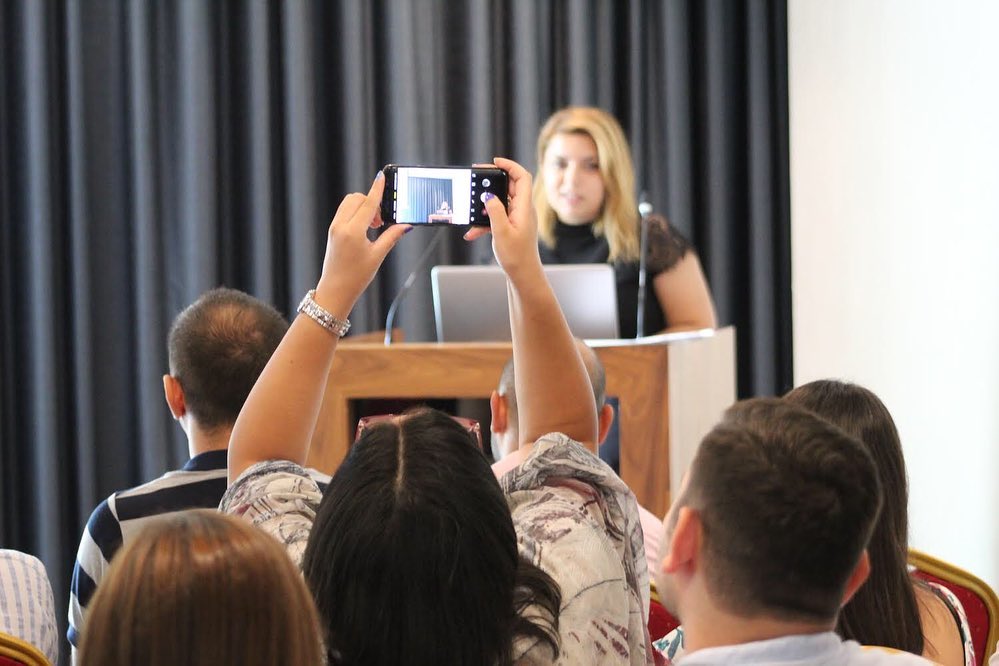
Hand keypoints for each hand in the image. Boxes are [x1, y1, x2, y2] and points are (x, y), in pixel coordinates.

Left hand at [315, 172, 410, 315]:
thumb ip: (392, 236)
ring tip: (374, 225)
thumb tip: (405, 225)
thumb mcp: (378, 256)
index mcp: (353, 232)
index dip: (377, 189)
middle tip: (381, 220)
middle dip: (371, 202)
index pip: (367, 203)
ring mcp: (334, 227)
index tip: (381, 176)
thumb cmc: (356, 277)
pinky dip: (356, 213)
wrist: (335, 290)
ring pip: (349, 203)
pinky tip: (365, 228)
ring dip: (363, 207)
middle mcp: (341, 226)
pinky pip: (344, 212)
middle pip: (356, 199)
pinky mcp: (333, 231)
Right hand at [464, 157, 542, 280]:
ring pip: (500, 202)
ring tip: (472, 206)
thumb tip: (487, 194)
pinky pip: (496, 217)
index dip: (510, 165)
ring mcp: (517, 218)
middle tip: (477, 177)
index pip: (522, 177)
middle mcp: (523, 210)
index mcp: (524, 208)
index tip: (494, 162)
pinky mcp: (511, 226)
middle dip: (492, 180)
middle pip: (509, 185)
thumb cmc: (517, 256)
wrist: (523, 275)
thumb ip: (494, 210)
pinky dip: (484, 221)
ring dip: (485, 205)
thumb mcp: (501, 232)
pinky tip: (472, 232)